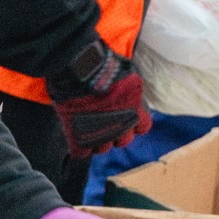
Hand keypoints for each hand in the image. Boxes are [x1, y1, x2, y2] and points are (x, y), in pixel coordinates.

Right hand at [47, 41, 151, 158]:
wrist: (83, 70)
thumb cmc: (106, 65)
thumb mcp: (130, 76)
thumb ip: (132, 92)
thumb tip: (131, 94)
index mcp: (136, 112)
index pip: (143, 127)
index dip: (134, 122)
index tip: (126, 114)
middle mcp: (122, 127)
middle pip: (123, 141)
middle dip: (115, 131)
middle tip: (104, 119)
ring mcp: (100, 135)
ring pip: (102, 147)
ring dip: (97, 138)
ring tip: (88, 124)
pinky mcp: (80, 138)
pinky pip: (81, 152)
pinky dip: (79, 146)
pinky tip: (75, 135)